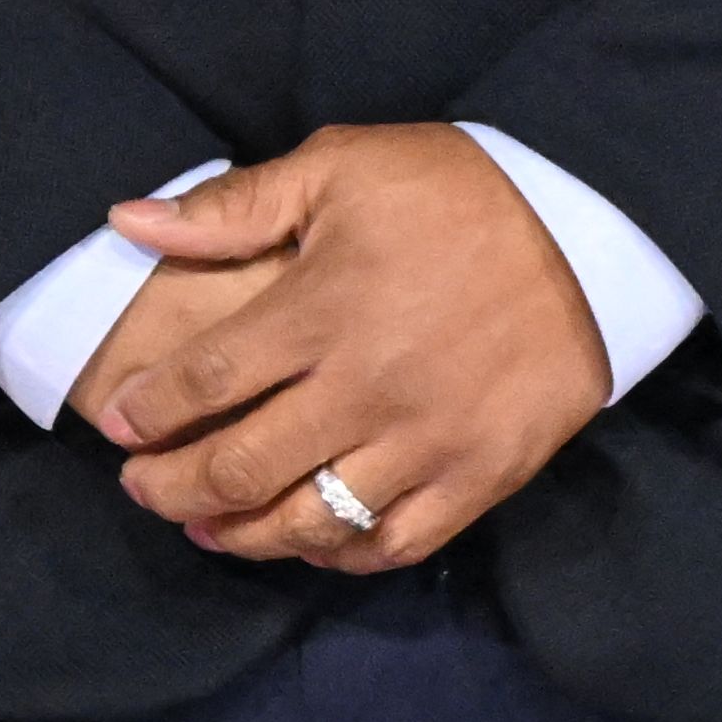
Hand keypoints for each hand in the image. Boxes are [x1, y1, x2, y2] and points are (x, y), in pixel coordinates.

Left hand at [76, 124, 616, 571]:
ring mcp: (427, 439)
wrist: (600, 226)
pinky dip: (338, 554)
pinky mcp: (482, 471)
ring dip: (237, 533)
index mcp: (324, 308)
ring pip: (304, 521)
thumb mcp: (348, 167)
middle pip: (236, 469)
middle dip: (168, 488)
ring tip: (208, 525)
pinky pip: (391, 543)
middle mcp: (366, 386)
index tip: (121, 422)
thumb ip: (236, 203)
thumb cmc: (463, 194)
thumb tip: (128, 221)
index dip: (144, 412)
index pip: (200, 382)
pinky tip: (310, 540)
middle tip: (145, 485)